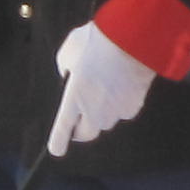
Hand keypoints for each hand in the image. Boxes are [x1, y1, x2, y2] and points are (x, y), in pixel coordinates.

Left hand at [48, 18, 152, 150]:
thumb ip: (65, 68)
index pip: (62, 130)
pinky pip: (122, 111)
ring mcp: (115, 112)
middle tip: (81, 115)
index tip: (56, 149)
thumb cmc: (98, 41)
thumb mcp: (69, 50)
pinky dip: (119, 104)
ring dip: (101, 113)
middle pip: (86, 134)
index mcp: (74, 99)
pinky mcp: (133, 107)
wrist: (132, 39)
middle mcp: (94, 112)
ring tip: (103, 89)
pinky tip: (120, 85)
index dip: (58, 142)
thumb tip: (70, 75)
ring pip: (105, 121)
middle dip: (82, 128)